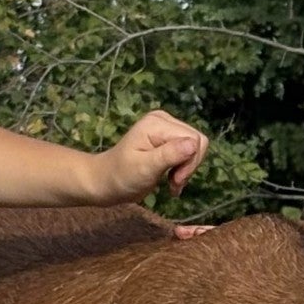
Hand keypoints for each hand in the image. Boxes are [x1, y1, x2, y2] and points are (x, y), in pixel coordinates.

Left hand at [92, 109, 208, 203]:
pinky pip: (189, 151)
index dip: (190, 162)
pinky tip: (172, 180)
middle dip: (189, 166)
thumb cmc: (121, 176)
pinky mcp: (168, 140)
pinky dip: (183, 169)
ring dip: (187, 170)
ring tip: (172, 184)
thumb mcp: (145, 168)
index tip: (175, 180)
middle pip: (198, 141)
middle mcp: (164, 120)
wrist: (106, 182)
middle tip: (174, 183)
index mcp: (157, 123)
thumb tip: (194, 144)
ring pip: (196, 148)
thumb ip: (169, 154)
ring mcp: (166, 129)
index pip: (194, 139)